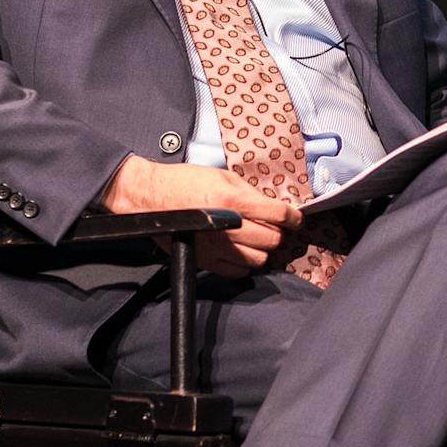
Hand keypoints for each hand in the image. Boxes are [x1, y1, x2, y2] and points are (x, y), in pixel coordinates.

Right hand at [99, 155, 303, 277]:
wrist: (149, 197)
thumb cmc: (182, 182)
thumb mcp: (221, 175)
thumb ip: (250, 192)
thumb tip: (273, 206)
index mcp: (234, 201)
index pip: (279, 214)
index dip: (294, 217)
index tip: (297, 218)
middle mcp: (228, 227)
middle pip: (273, 240)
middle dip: (277, 232)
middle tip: (273, 226)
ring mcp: (216, 247)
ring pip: (259, 259)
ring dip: (263, 249)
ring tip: (256, 238)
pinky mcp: (204, 261)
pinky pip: (238, 272)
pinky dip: (245, 264)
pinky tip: (241, 251)